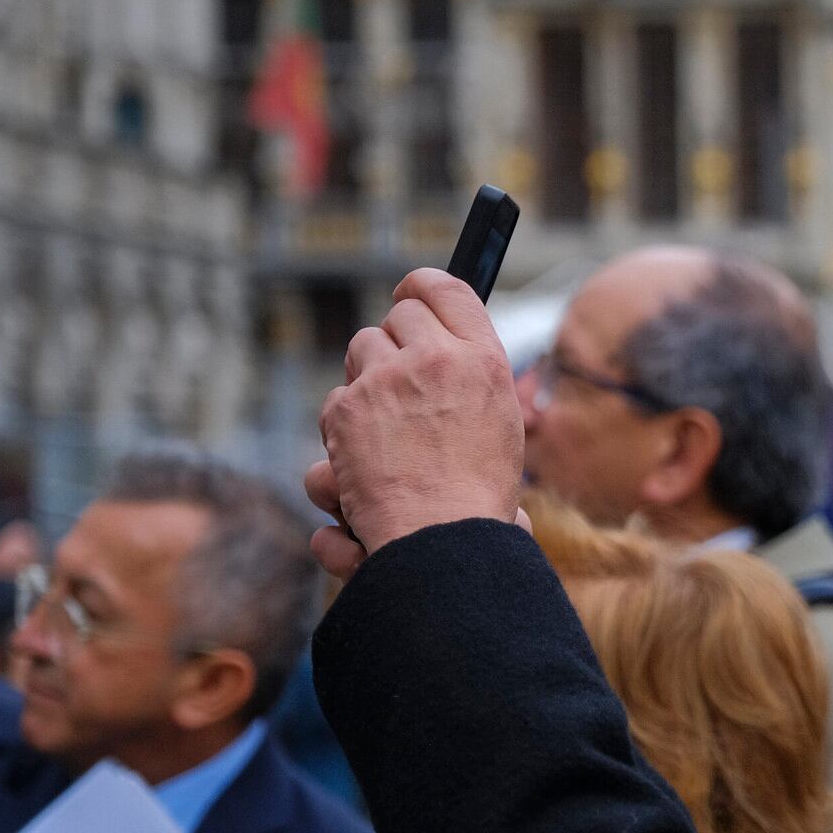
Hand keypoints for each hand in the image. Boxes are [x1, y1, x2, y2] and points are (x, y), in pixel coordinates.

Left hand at [307, 267, 525, 576]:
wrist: (443, 545)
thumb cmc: (477, 502)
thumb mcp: (499, 430)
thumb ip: (471, 382)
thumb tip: (444, 360)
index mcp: (485, 362)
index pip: (445, 288)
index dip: (422, 287)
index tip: (408, 292)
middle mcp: (436, 359)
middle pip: (398, 316)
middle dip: (395, 347)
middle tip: (404, 392)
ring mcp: (386, 379)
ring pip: (359, 351)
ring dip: (366, 386)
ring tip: (387, 439)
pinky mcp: (345, 408)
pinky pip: (333, 402)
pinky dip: (340, 437)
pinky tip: (362, 471)